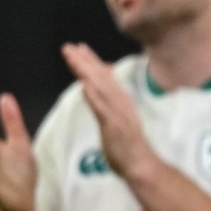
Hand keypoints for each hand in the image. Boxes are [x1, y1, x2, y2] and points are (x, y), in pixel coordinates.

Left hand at [61, 42, 155, 178]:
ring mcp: (118, 111)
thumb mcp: (117, 117)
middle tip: (70, 46)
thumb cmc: (127, 144)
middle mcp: (120, 100)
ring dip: (86, 71)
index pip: (104, 76)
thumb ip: (108, 101)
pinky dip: (93, 95)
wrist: (140, 164)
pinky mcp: (114, 124)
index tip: (79, 47)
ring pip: (100, 87)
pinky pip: (102, 108)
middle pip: (100, 77)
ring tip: (74, 58)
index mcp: (120, 99)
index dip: (91, 61)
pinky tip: (85, 85)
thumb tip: (97, 85)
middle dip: (85, 60)